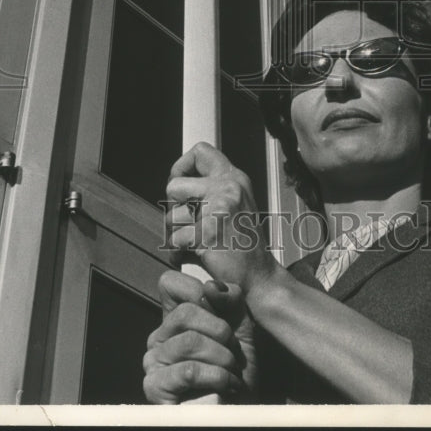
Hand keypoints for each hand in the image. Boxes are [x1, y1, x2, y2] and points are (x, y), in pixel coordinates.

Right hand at [143, 269, 256, 403]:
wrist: (241, 408)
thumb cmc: (239, 367)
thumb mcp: (242, 323)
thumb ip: (231, 297)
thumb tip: (211, 287)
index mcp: (174, 319)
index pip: (169, 282)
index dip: (198, 290)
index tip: (222, 313)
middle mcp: (158, 338)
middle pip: (185, 312)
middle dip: (220, 330)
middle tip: (233, 350)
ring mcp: (153, 363)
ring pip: (190, 341)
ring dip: (222, 358)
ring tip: (231, 372)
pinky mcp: (155, 388)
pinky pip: (190, 371)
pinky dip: (217, 378)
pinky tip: (225, 388)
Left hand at [165, 142, 281, 296]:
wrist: (260, 278)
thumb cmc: (244, 246)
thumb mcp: (235, 204)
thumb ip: (212, 188)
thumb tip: (177, 182)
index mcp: (235, 178)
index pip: (200, 151)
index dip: (182, 166)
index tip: (180, 183)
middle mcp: (229, 187)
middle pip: (174, 185)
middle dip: (173, 208)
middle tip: (187, 223)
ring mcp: (219, 208)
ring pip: (171, 215)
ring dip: (176, 233)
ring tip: (195, 242)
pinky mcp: (209, 232)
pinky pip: (174, 240)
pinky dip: (178, 253)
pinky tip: (193, 256)